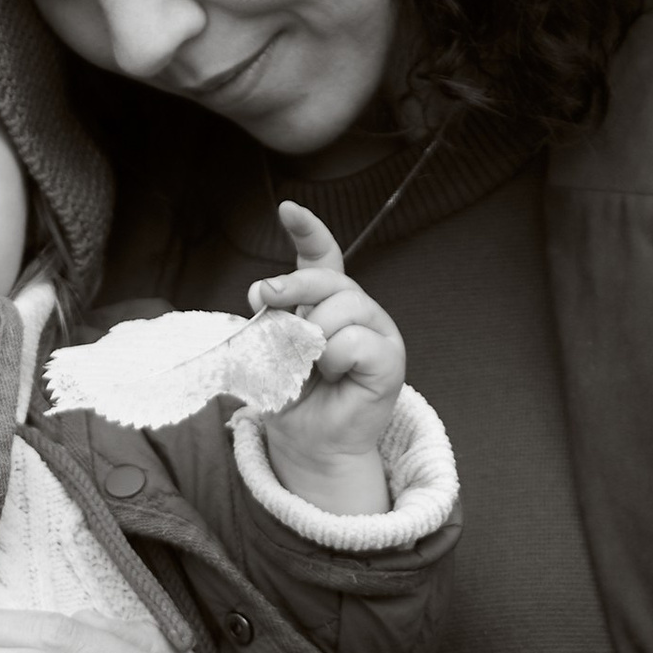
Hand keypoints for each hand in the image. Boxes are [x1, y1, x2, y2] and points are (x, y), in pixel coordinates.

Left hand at [249, 201, 403, 509]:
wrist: (309, 443)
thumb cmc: (291, 397)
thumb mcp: (267, 353)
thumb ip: (268, 322)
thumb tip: (262, 292)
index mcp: (326, 301)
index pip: (322, 256)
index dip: (308, 230)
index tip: (288, 208)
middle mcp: (356, 309)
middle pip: (329, 278)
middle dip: (292, 286)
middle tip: (265, 300)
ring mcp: (377, 331)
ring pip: (343, 307)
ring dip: (313, 337)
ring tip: (311, 365)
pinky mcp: (390, 359)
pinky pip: (356, 341)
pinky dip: (335, 359)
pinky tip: (334, 375)